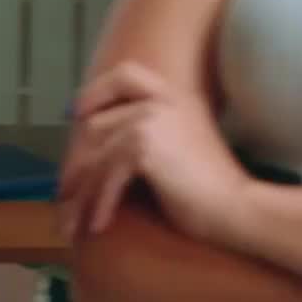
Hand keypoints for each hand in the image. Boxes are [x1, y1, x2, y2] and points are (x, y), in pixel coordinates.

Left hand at [61, 61, 251, 243]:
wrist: (236, 207)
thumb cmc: (208, 187)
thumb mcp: (178, 146)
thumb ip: (147, 132)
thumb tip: (97, 139)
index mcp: (170, 96)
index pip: (124, 74)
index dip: (96, 91)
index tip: (78, 113)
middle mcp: (158, 101)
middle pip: (96, 128)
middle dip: (77, 168)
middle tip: (65, 197)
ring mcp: (150, 121)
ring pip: (95, 158)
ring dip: (82, 196)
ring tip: (74, 223)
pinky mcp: (143, 148)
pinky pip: (105, 177)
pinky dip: (99, 205)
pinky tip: (98, 227)